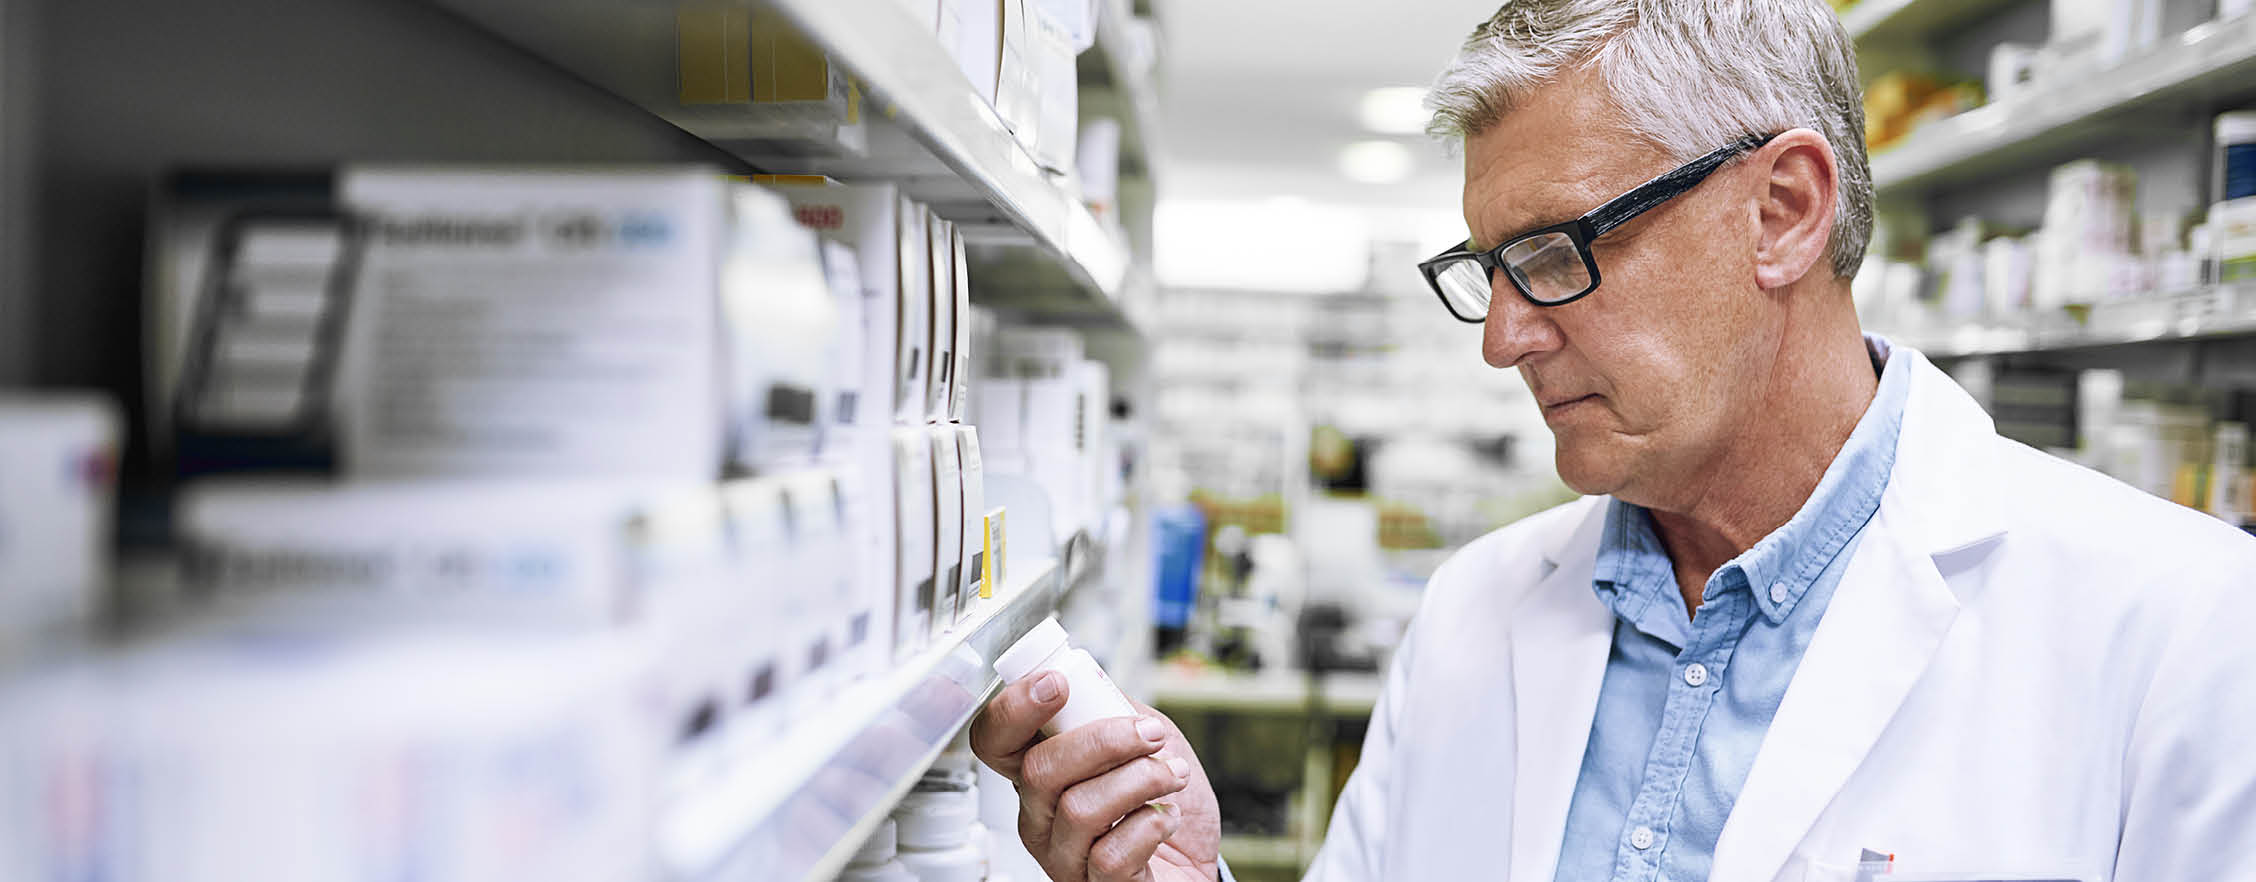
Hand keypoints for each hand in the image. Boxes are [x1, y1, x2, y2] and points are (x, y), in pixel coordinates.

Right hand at [971, 671, 1222, 881]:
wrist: (1198, 857)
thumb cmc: (1164, 800)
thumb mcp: (1140, 737)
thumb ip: (1109, 708)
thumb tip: (1086, 676)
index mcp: (1041, 771)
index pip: (993, 740)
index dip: (1013, 709)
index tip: (1057, 684)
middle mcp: (1041, 816)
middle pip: (1038, 769)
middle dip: (1104, 740)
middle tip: (1150, 735)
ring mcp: (1063, 856)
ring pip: (1079, 808)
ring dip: (1141, 779)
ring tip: (1172, 774)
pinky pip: (1110, 856)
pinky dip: (1151, 825)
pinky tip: (1165, 818)